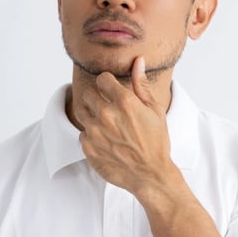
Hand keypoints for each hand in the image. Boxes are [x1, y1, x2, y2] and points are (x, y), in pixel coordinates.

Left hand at [75, 56, 178, 194]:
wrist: (150, 174)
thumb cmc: (156, 142)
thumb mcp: (154, 110)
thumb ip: (142, 84)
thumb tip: (138, 61)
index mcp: (124, 102)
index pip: (103, 79)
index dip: (107, 82)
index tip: (111, 89)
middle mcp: (106, 115)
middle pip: (88, 94)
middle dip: (97, 96)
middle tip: (107, 106)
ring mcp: (95, 132)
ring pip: (81, 111)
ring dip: (90, 112)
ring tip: (104, 121)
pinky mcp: (88, 148)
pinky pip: (82, 133)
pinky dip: (91, 134)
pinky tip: (105, 139)